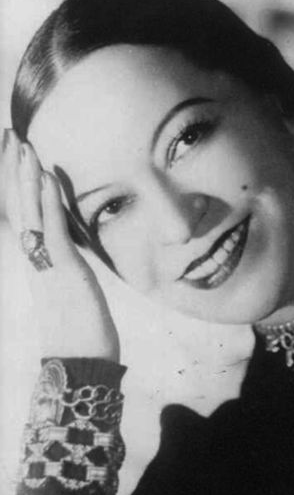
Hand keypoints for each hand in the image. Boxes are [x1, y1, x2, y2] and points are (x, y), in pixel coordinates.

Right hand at [1, 129, 118, 360]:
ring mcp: (47, 263)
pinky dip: (47, 203)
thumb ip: (66, 265)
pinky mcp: (64, 270)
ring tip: (23, 146)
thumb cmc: (81, 327)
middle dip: (15, 170)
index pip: (24, 213)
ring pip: (30, 213)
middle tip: (10, 135)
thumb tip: (68, 250)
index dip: (19, 183)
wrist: (82, 359)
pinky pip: (52, 230)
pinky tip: (46, 178)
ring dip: (26, 178)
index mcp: (39, 260)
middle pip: (19, 207)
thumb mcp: (74, 287)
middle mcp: (36, 258)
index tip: (17, 152)